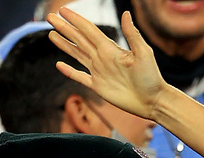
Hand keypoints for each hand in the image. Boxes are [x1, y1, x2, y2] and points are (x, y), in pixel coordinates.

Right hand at [47, 8, 167, 120]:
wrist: (153, 101)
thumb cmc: (152, 77)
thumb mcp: (144, 54)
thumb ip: (132, 35)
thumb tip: (126, 13)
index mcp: (111, 49)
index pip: (89, 30)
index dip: (75, 20)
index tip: (62, 10)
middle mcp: (102, 58)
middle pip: (79, 39)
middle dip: (65, 28)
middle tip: (50, 17)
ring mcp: (99, 72)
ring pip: (77, 54)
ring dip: (64, 45)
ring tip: (51, 35)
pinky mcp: (98, 86)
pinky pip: (80, 77)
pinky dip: (69, 71)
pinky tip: (59, 65)